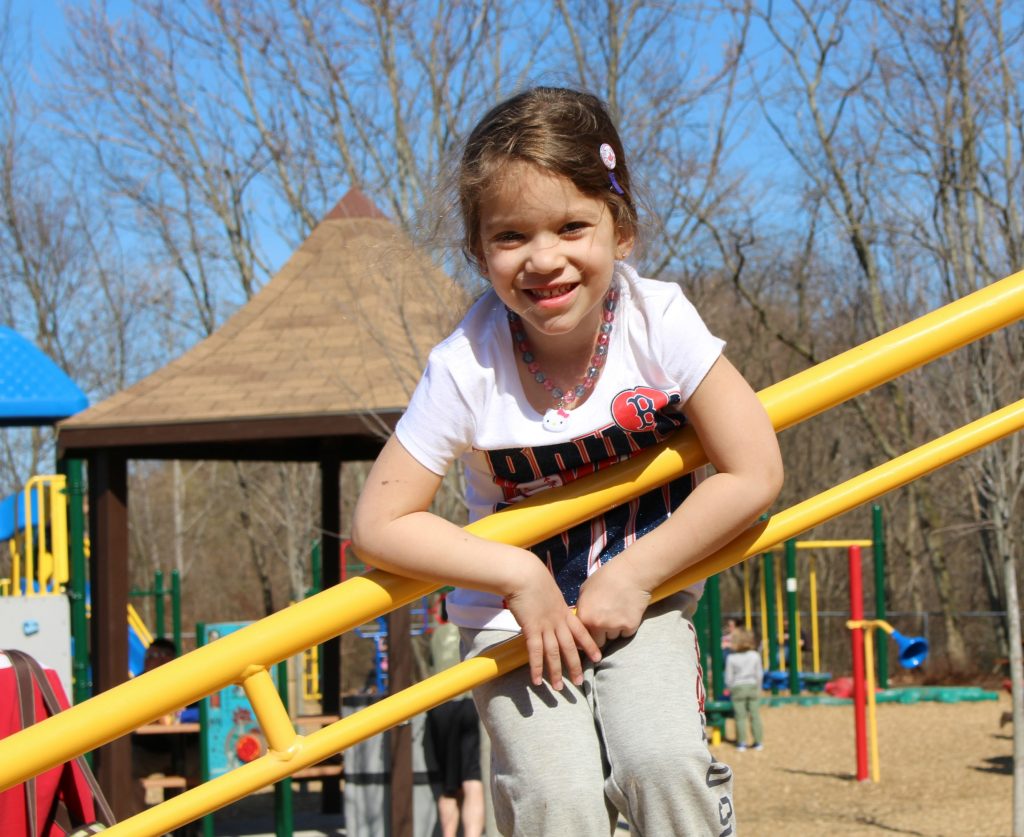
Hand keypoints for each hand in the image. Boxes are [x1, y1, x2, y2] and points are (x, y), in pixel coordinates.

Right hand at [505, 558, 601, 690]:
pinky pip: (535, 652)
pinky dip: (537, 668)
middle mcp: (558, 621)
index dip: (590, 646)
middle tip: (580, 683)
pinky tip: (536, 681)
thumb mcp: (551, 593)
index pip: (581, 632)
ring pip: (554, 653)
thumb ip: (554, 605)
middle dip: (576, 666)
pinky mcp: (532, 628)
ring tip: (559, 688)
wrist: (525, 575)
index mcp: (565, 612)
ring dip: (556, 672)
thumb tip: (553, 610)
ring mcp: (546, 626)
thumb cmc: (536, 580)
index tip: (598, 658)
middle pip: (570, 648)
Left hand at [575, 557, 651, 646]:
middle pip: (598, 642)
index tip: (591, 631)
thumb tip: (581, 619)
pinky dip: (627, 626)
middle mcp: (598, 625)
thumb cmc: (606, 577)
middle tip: (606, 620)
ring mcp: (615, 627)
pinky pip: (626, 633)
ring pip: (613, 637)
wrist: (631, 573)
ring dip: (614, 629)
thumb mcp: (585, 590)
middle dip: (601, 634)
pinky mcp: (630, 627)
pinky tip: (627, 612)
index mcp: (584, 616)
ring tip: (618, 612)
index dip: (587, 633)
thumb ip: (582, 608)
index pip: (582, 637)